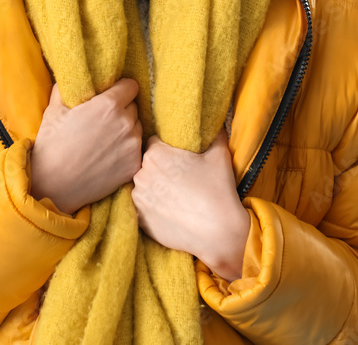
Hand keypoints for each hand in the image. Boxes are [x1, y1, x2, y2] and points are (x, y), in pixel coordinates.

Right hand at [30, 78, 143, 214]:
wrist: (52, 184)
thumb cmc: (52, 144)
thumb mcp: (55, 108)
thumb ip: (69, 86)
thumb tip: (76, 76)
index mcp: (109, 105)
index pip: (131, 86)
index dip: (120, 89)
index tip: (111, 96)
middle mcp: (126, 123)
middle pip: (133, 107)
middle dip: (121, 110)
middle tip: (102, 121)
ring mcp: (132, 146)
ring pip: (136, 129)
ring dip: (125, 130)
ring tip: (104, 141)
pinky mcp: (133, 166)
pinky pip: (136, 150)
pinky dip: (126, 151)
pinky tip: (108, 156)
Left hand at [131, 128, 249, 277]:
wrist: (217, 232)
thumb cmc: (217, 190)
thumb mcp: (219, 154)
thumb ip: (213, 135)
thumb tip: (214, 124)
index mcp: (155, 153)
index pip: (153, 142)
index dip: (165, 149)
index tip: (176, 157)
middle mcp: (141, 173)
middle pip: (145, 164)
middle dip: (158, 168)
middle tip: (177, 176)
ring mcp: (138, 198)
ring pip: (143, 185)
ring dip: (153, 187)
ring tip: (174, 195)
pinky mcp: (139, 219)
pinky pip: (142, 206)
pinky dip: (152, 207)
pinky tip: (169, 210)